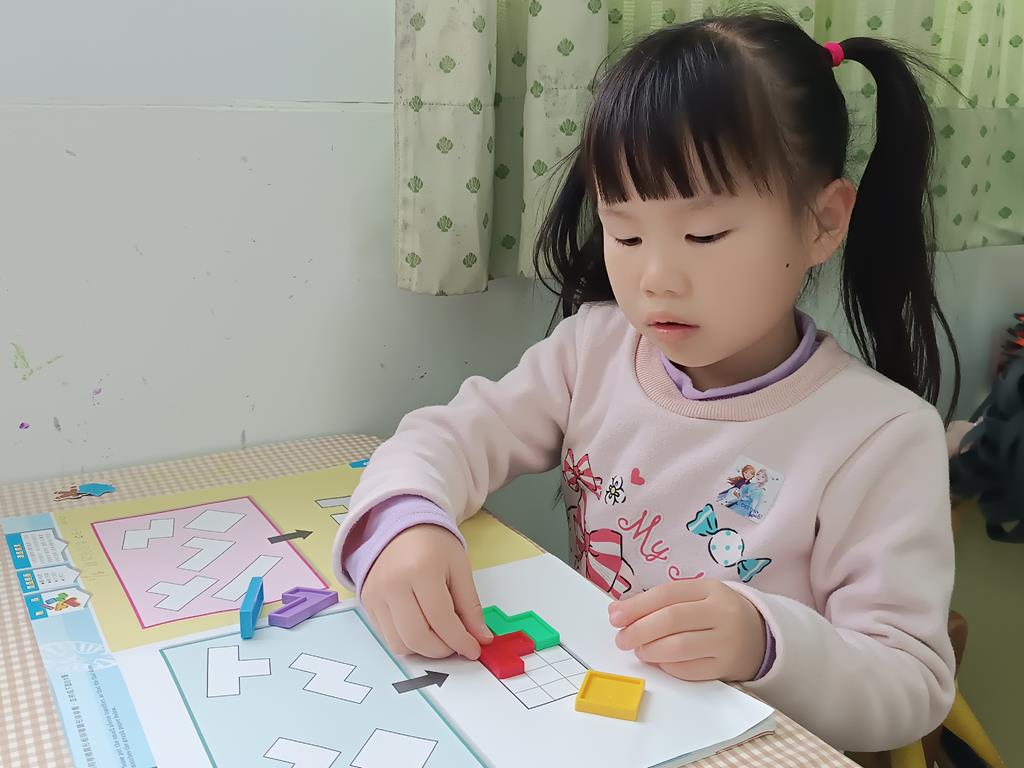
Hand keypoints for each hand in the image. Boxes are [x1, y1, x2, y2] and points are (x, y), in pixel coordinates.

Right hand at [361, 524, 491, 659]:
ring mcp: (375, 595)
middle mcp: (392, 585)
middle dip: (442, 650)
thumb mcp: (459, 567)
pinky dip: (408, 641)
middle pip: (417, 637)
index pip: (441, 619)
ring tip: (440, 636)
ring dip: (424, 650)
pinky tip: (422, 628)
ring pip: (399, 644)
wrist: (400, 526)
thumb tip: (481, 638)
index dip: (461, 640)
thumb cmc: (434, 545)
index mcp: (420, 570)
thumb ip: (470, 605)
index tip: (474, 649)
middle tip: (457, 644)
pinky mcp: (367, 604)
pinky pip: (387, 637)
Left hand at [609, 579, 765, 681]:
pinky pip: (689, 670)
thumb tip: (618, 611)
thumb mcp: (696, 597)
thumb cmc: (717, 614)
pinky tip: (660, 661)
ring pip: (679, 647)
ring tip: (640, 650)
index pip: (666, 594)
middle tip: (621, 638)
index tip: (614, 616)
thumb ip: (660, 601)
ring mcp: (726, 642)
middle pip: (671, 619)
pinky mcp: (726, 667)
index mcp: (710, 589)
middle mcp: (722, 613)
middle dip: (639, 630)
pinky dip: (668, 666)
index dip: (636, 606)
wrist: (760, 637)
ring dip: (651, 650)